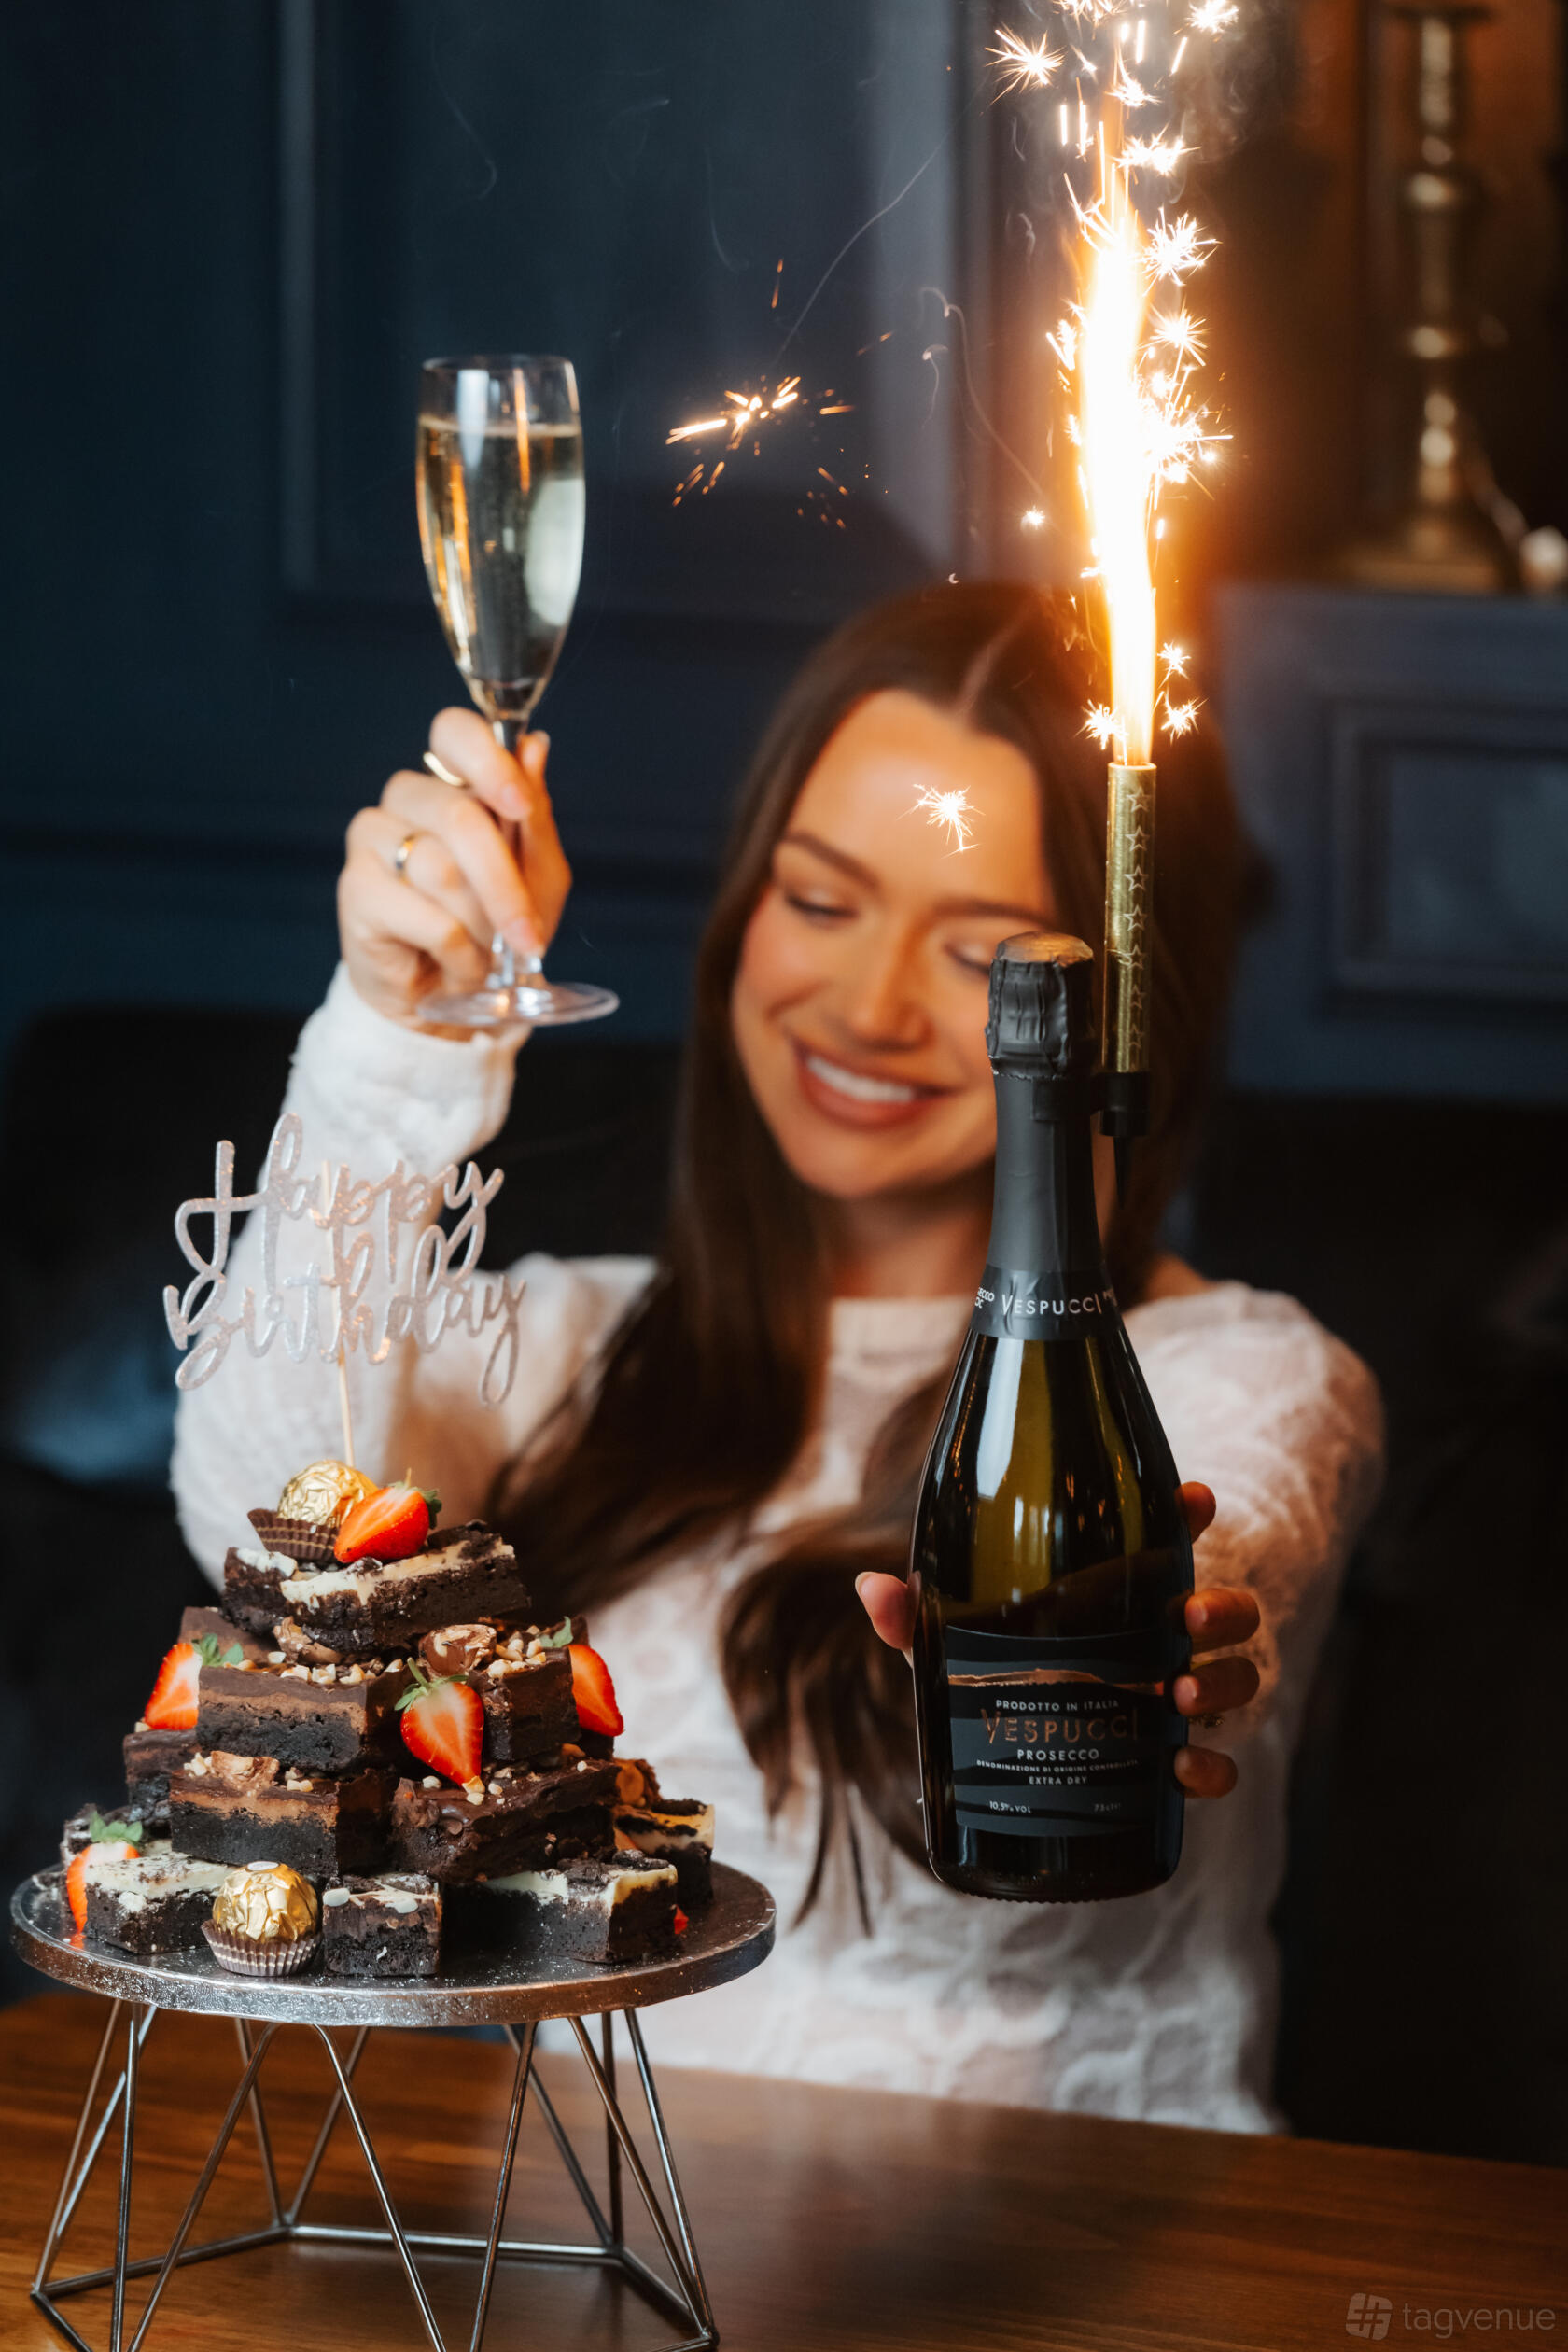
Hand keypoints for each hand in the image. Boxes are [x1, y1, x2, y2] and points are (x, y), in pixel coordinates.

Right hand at [338, 707, 573, 1029]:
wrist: (450, 998)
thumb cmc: (495, 929)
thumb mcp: (537, 876)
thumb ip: (533, 818)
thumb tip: (535, 746)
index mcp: (453, 783)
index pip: (454, 732)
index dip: (488, 761)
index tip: (518, 804)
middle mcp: (407, 799)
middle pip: (460, 815)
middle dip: (505, 885)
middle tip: (529, 935)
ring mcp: (372, 838)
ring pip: (442, 869)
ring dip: (481, 924)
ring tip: (485, 949)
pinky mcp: (355, 888)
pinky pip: (428, 917)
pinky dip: (459, 951)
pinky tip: (457, 962)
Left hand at [856, 1481, 1260, 1801]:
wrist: (1016, 1766)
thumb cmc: (999, 1677)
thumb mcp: (959, 1645)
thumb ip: (917, 1618)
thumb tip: (871, 1589)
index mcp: (1122, 1595)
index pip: (1171, 1539)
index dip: (1188, 1512)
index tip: (1194, 1499)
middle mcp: (1163, 1640)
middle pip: (1225, 1610)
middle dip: (1223, 1608)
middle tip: (1190, 1616)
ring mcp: (1179, 1697)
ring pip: (1238, 1678)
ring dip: (1223, 1683)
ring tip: (1181, 1695)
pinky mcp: (1176, 1758)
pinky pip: (1218, 1762)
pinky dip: (1212, 1769)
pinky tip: (1184, 1770)